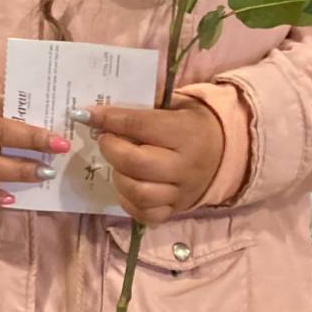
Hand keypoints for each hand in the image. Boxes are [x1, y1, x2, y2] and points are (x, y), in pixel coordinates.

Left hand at [87, 100, 224, 224]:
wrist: (225, 152)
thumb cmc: (191, 123)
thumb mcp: (175, 103)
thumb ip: (145, 99)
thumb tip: (105, 98)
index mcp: (185, 132)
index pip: (138, 125)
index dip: (107, 118)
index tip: (86, 114)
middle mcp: (185, 166)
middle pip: (135, 163)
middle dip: (110, 148)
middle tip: (105, 138)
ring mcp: (181, 192)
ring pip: (138, 192)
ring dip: (118, 176)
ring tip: (118, 163)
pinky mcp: (175, 210)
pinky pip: (145, 214)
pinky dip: (128, 201)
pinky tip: (127, 184)